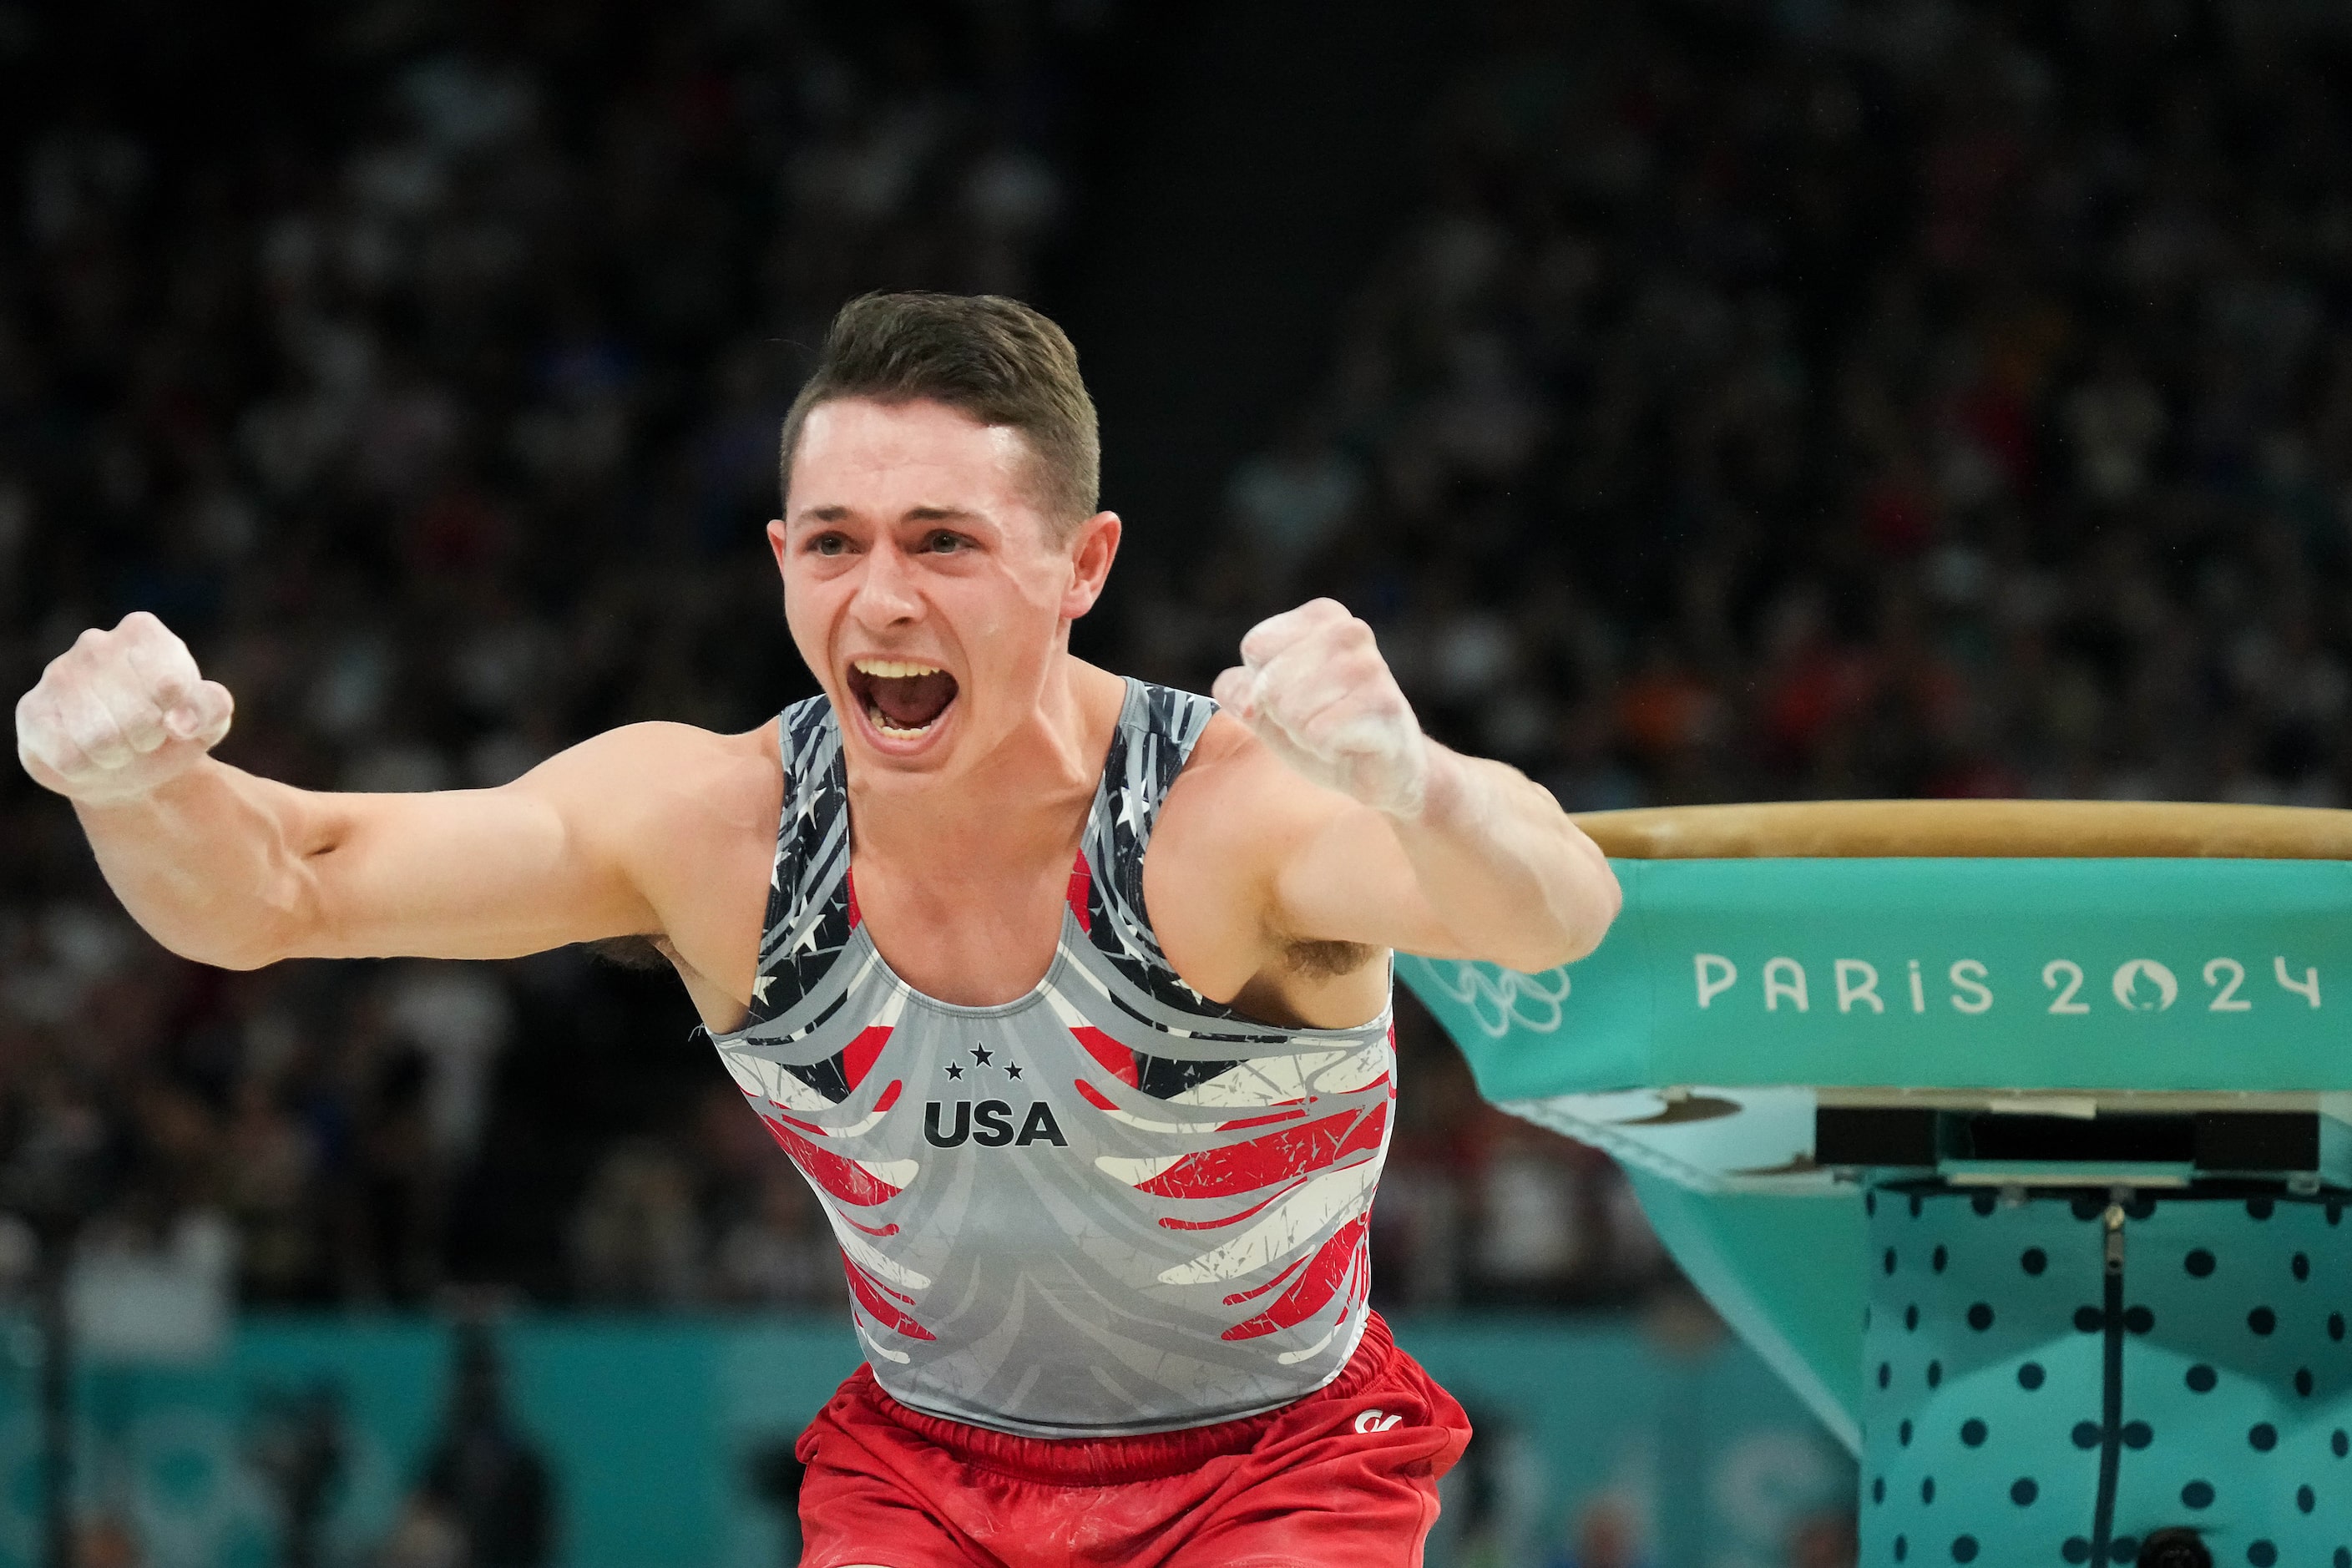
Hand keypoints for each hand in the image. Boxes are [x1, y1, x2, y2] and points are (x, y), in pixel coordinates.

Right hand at [17, 611, 234, 803]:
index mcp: (143, 632)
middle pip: (138, 717)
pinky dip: (87, 770)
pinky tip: (86, 755)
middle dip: (148, 741)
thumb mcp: (208, 720)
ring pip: (100, 740)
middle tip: (144, 739)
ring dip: (118, 757)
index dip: (182, 719)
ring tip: (116, 748)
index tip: (175, 720)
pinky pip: (69, 757)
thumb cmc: (169, 733)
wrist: (123, 764)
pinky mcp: (32, 710)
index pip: (172, 684)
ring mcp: (58, 674)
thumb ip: (212, 709)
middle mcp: (96, 644)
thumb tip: (179, 722)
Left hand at [1212, 598, 1429, 815]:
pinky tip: (1350, 746)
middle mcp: (1350, 632)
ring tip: (1334, 733)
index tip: (1296, 696)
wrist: (1383, 770)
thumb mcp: (1269, 707)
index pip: (1256, 648)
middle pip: (1269, 683)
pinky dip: (1325, 750)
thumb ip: (1239, 690)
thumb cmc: (1326, 729)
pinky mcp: (1383, 705)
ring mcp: (1370, 667)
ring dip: (1304, 734)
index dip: (1262, 687)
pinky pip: (1318, 733)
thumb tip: (1236, 691)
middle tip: (1317, 721)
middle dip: (1283, 715)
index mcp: (1322, 617)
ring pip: (1292, 710)